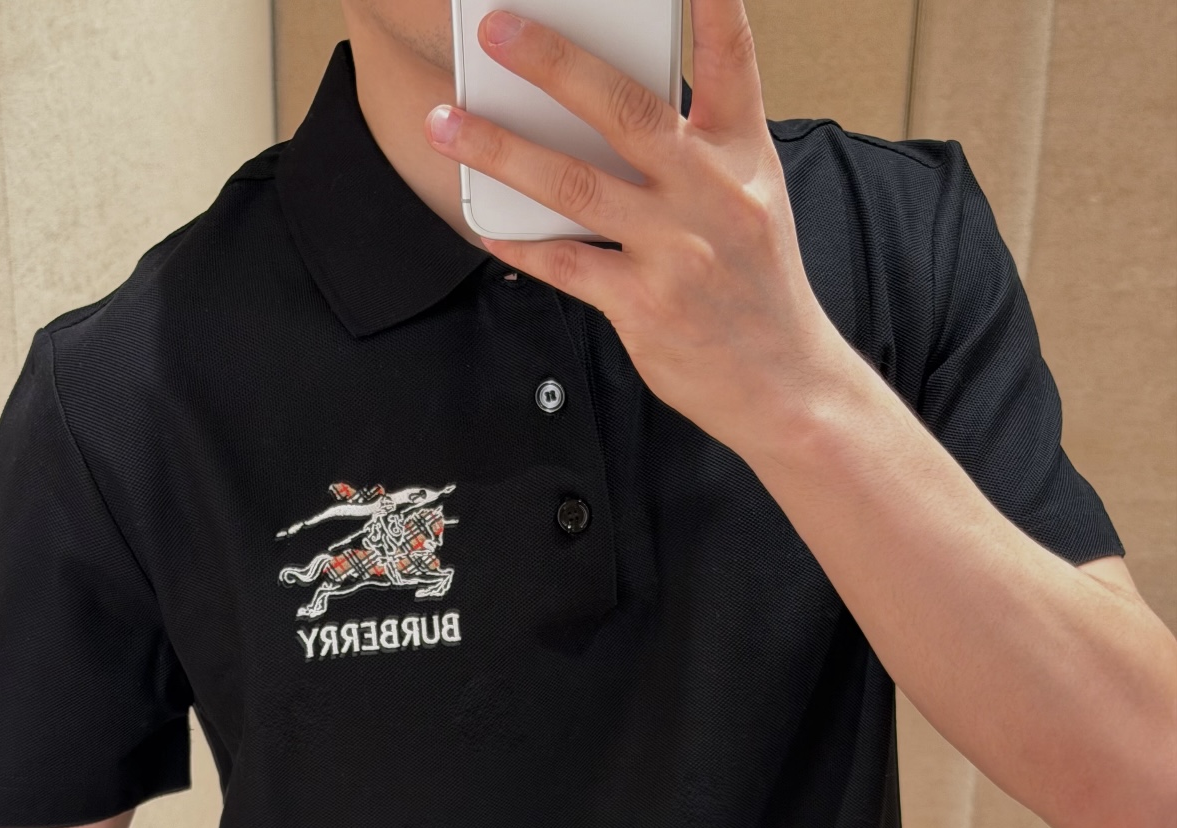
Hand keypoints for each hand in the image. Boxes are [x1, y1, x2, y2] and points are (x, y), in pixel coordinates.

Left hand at [424, 0, 849, 466]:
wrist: (786, 385)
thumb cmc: (758, 290)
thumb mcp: (753, 202)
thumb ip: (697, 152)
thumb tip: (614, 113)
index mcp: (742, 156)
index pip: (730, 60)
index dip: (710, 2)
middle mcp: (712, 193)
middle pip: (624, 110)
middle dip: (553, 62)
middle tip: (496, 28)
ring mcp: (678, 250)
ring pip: (576, 184)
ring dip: (502, 150)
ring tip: (446, 123)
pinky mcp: (646, 305)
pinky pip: (568, 265)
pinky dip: (521, 244)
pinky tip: (484, 227)